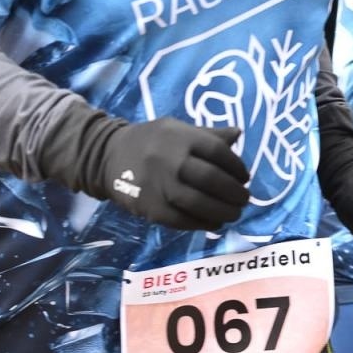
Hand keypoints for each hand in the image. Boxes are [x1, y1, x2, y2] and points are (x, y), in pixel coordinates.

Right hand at [91, 119, 250, 231]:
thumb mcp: (177, 129)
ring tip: (234, 213)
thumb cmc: (151, 141)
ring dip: (223, 211)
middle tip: (244, 199)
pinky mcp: (152, 208)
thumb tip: (238, 134)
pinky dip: (204, 223)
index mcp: (180, 137)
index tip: (244, 177)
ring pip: (199, 203)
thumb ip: (208, 134)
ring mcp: (160, 185)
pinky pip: (183, 220)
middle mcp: (171, 160)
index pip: (218, 152)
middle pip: (212, 179)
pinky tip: (214, 221)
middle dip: (234, 192)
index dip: (237, 167)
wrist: (108, 157)